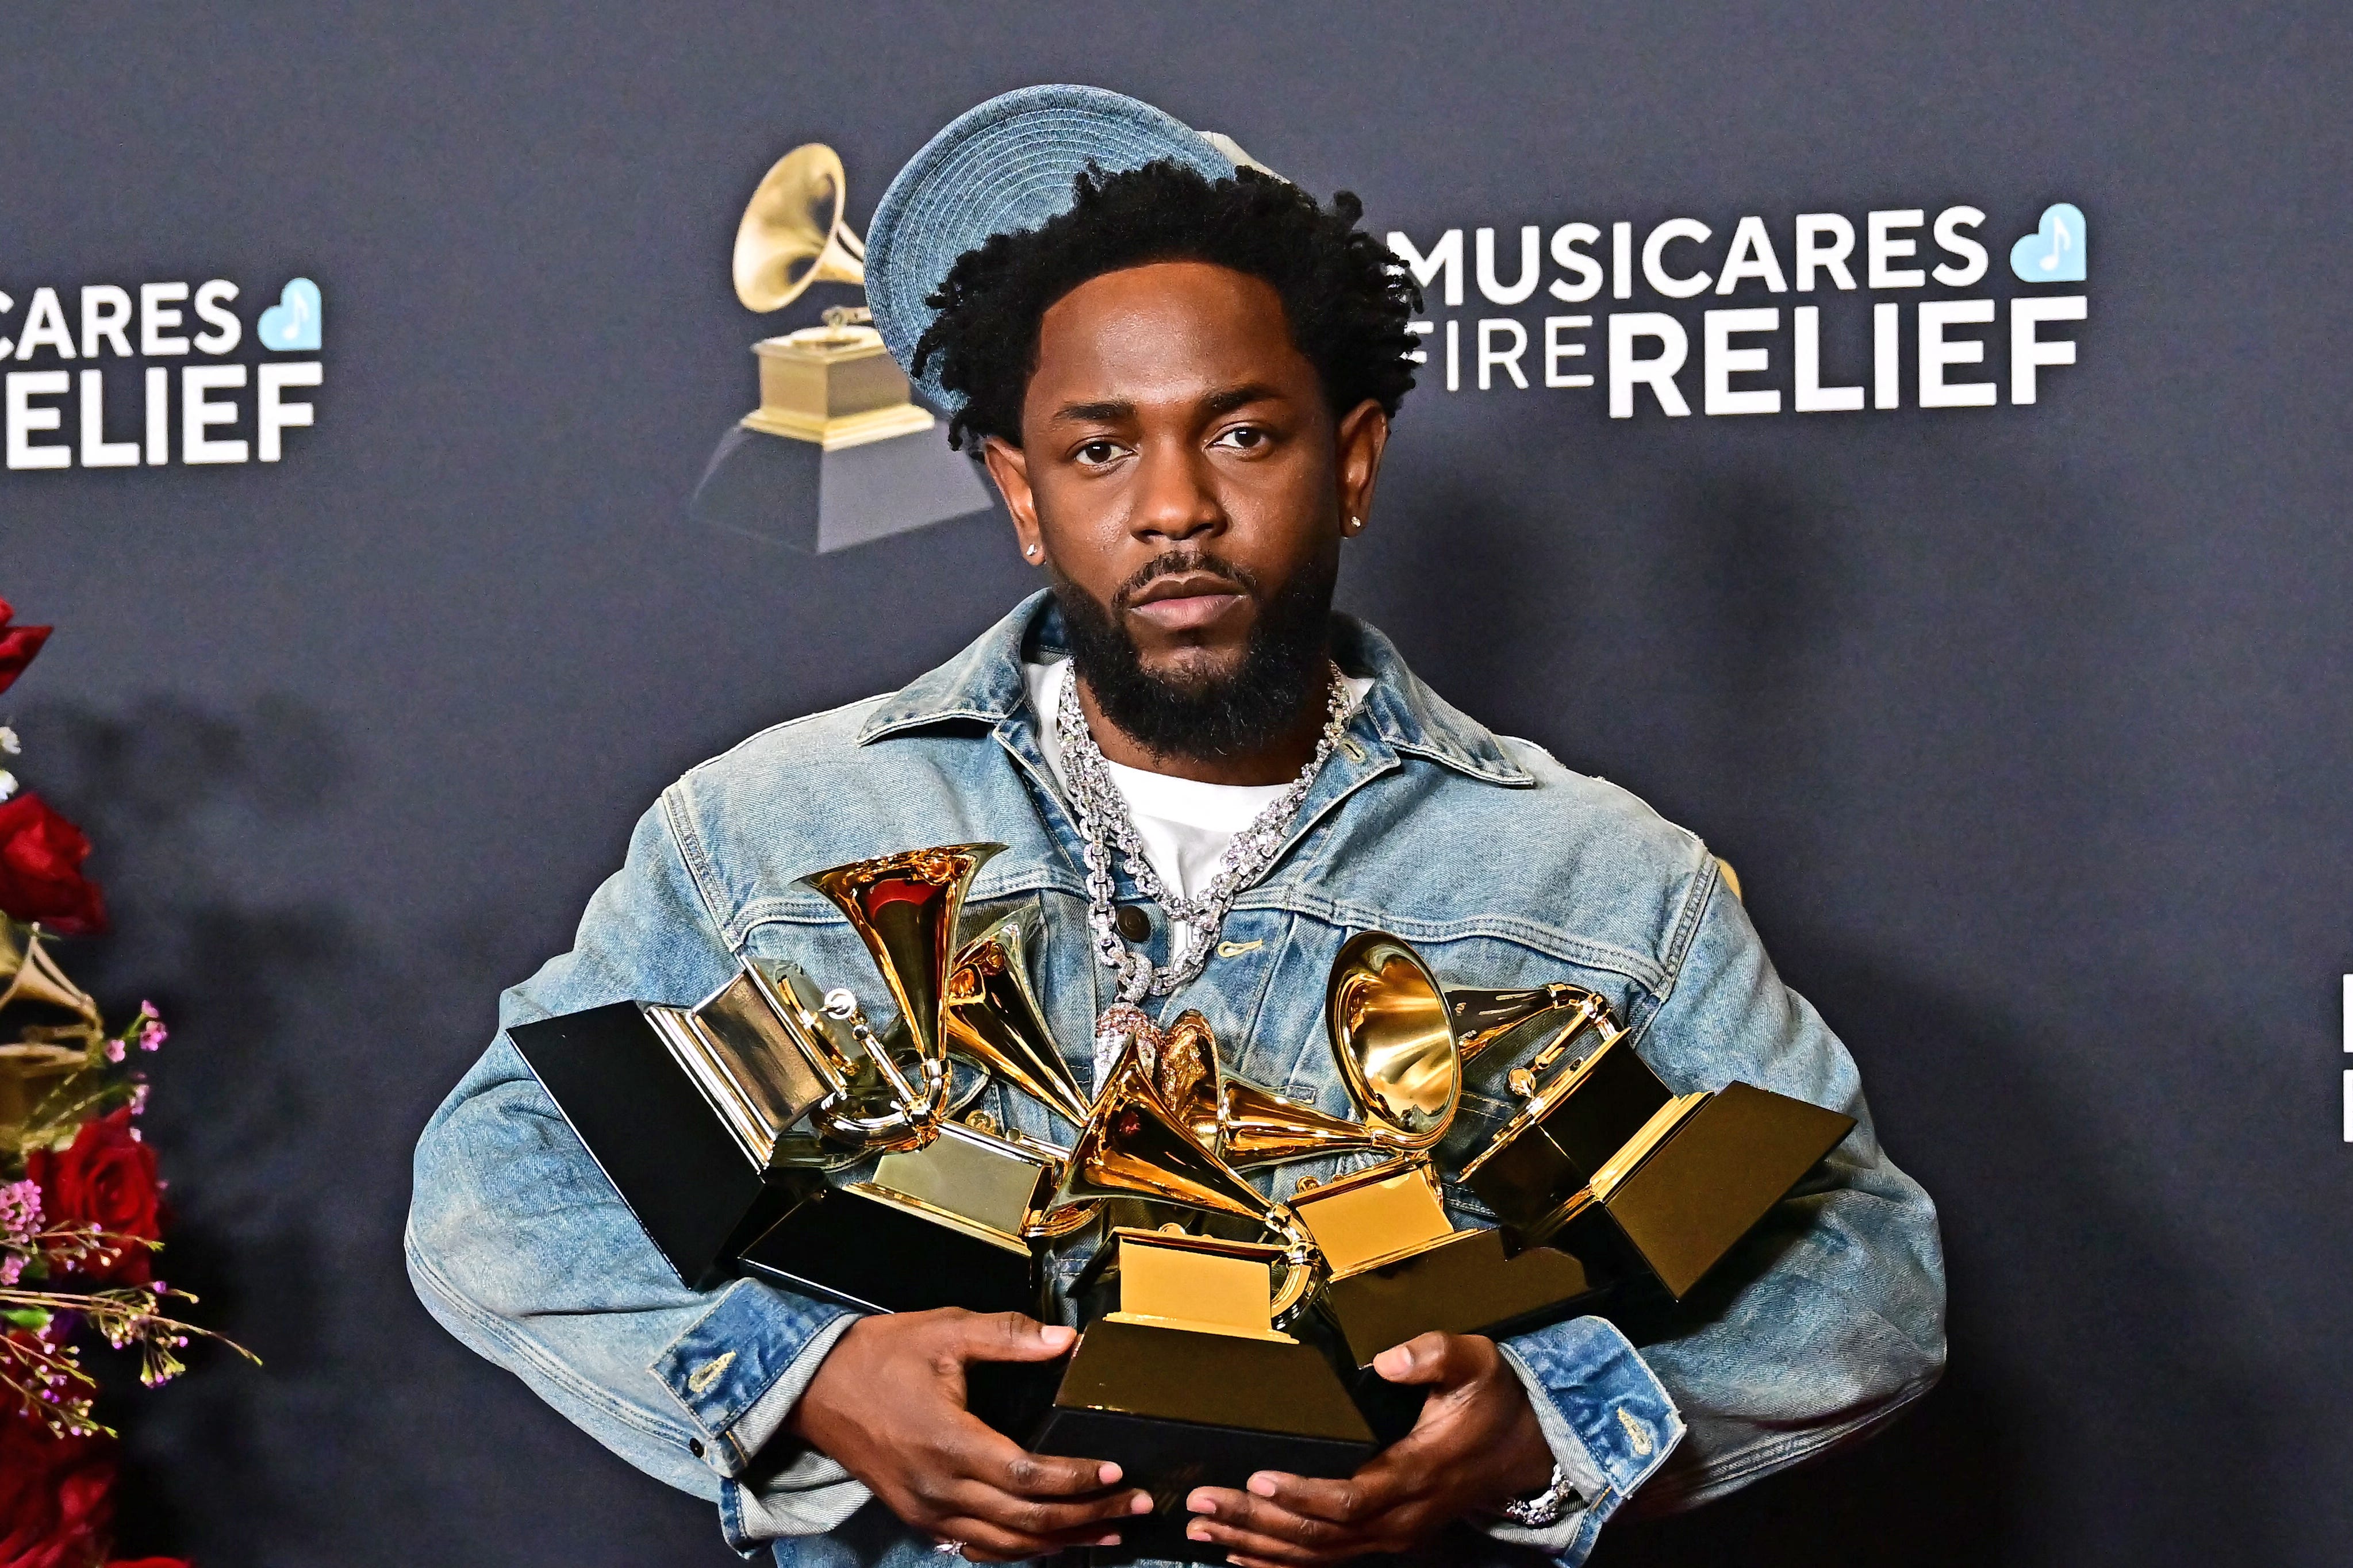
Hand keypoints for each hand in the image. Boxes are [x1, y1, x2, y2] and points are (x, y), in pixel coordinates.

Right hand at [787, 1308, 1151, 1560]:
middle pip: (1027, 1520)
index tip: (1117, 1473)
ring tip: (1110, 1532)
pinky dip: (1020, 1552)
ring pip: (1006, 1545)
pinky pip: (978, 1548)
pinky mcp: (920, 1519)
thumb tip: (1066, 1340)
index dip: (1077, 1480)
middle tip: (1135, 1506)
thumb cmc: (880, 1357)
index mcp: (950, 1443)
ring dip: (1063, 1542)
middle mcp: (940, 1489)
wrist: (817, 1390)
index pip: (1027, 1475)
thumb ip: (1009, 1335)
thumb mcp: (945, 1331)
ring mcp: (928, 1512)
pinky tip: (1052, 1544)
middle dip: (1088, 1516)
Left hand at [1182, 1332, 1553, 1564]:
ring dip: (1256, 1544)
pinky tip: (1242, 1558)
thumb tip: (1388, 1358)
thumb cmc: (1493, 1402)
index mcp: (1416, 1475)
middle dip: (1256, 1521)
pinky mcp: (1384, 1537)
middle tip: (1202, 1503)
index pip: (1349, 1499)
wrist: (1526, 1450)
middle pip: (1319, 1534)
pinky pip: (1327, 1560)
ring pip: (1316, 1554)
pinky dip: (1280, 1563)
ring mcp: (1392, 1535)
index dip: (1301, 1495)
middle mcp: (1400, 1518)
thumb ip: (1435, 1355)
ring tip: (1203, 1527)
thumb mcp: (1476, 1363)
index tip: (1257, 1477)